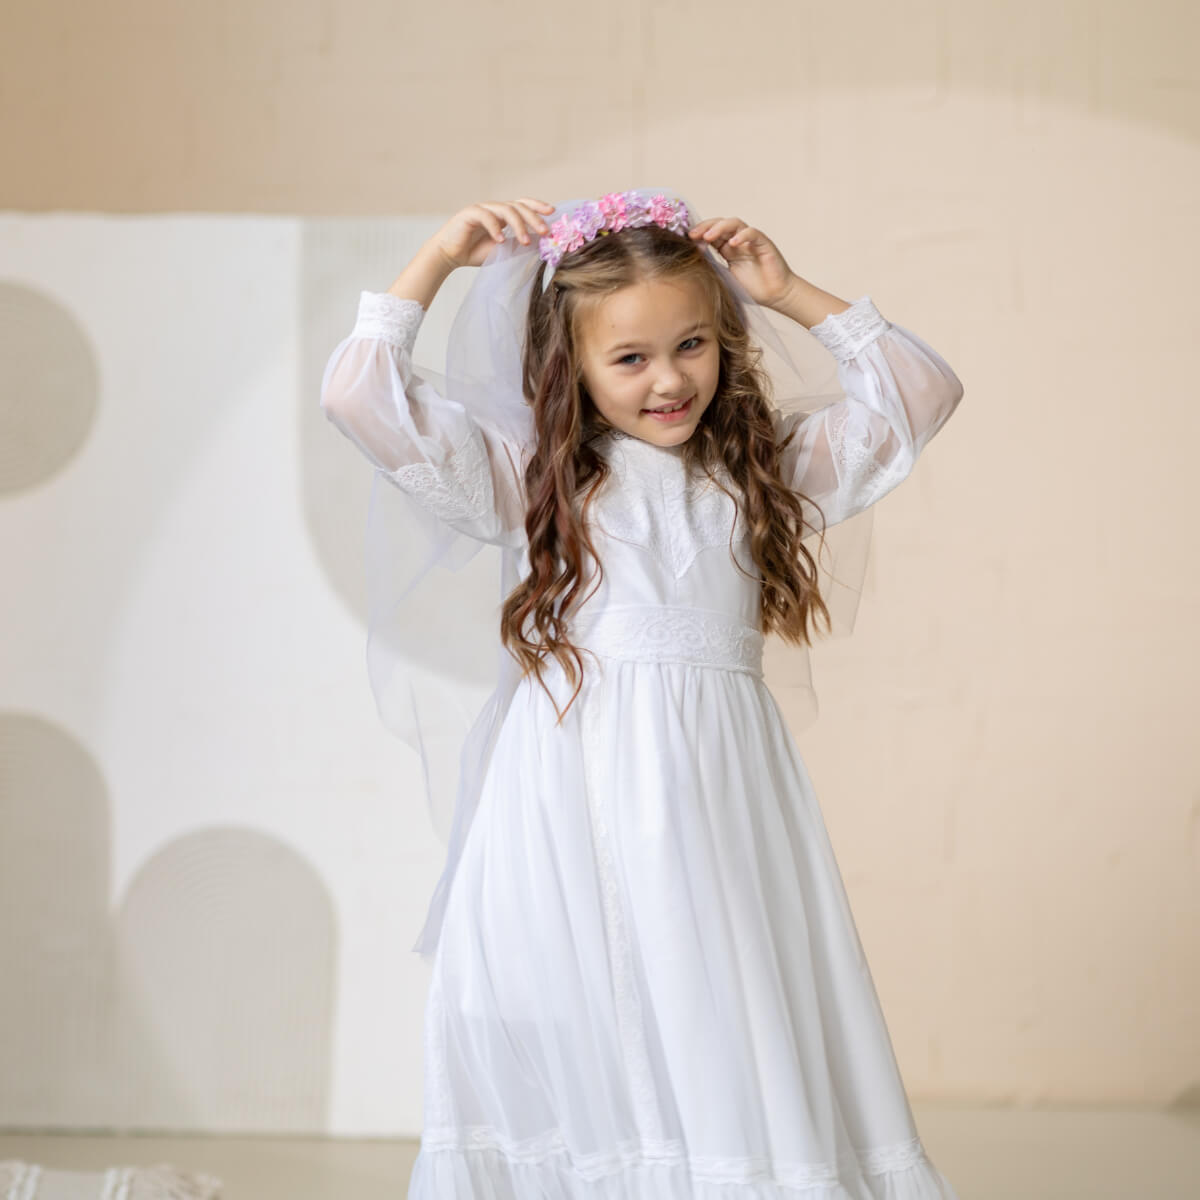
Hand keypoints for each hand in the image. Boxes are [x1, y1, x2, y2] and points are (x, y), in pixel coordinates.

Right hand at [429, 197, 556, 269]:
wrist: (449, 256)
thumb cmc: (475, 253)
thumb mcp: (503, 251)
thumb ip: (519, 245)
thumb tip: (541, 243)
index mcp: (503, 215)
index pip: (523, 205)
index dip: (537, 206)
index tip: (552, 212)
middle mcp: (494, 209)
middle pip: (518, 206)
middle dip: (533, 218)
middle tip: (544, 231)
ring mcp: (482, 208)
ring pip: (505, 209)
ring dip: (518, 225)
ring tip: (525, 242)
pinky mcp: (469, 213)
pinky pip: (486, 216)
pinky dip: (495, 227)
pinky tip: (501, 240)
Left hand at [688, 217, 796, 309]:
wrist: (776, 296)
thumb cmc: (753, 289)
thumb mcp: (726, 279)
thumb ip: (713, 269)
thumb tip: (691, 264)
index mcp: (727, 249)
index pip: (711, 235)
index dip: (698, 234)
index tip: (685, 240)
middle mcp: (738, 242)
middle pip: (720, 225)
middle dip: (705, 227)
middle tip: (692, 235)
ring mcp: (750, 241)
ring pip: (734, 224)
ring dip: (720, 228)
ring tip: (708, 236)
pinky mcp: (764, 243)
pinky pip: (752, 233)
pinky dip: (742, 235)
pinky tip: (733, 243)